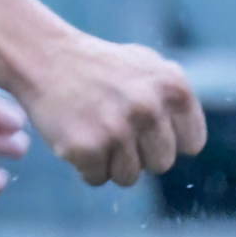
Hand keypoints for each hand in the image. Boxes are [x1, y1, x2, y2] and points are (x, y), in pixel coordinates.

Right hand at [19, 31, 205, 188]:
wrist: (45, 57)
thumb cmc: (98, 66)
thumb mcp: (147, 67)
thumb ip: (173, 99)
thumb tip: (189, 144)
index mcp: (174, 88)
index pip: (191, 145)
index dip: (167, 141)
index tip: (146, 130)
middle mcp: (150, 109)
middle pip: (161, 164)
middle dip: (139, 155)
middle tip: (114, 131)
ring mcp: (117, 130)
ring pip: (129, 177)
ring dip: (110, 163)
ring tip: (94, 134)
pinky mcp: (86, 148)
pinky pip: (96, 179)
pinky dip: (84, 166)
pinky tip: (75, 138)